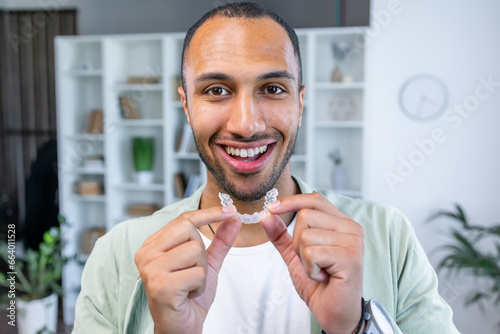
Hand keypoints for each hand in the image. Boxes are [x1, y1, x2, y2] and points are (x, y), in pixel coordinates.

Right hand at [134, 206, 240, 333]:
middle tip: (193, 272)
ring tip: (190, 284)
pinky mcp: (160, 285)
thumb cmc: (189, 297)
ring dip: (202, 271)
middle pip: (189, 230)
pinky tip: (188, 294)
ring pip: (195, 251)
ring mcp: (151, 269)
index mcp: (154, 245)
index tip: (230, 210)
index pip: (183, 219)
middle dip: (201, 252)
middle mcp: (147, 253)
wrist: (181, 328)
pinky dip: (200, 285)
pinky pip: (196, 273)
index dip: (209, 213)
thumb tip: (233, 219)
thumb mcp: (207, 264)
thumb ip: (219, 240)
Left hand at [260, 193, 363, 333]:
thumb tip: (266, 214)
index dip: (291, 201)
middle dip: (297, 242)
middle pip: (305, 216)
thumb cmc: (319, 284)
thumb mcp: (295, 254)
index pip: (314, 199)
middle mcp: (352, 228)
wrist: (334, 313)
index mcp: (342, 223)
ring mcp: (353, 241)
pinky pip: (312, 253)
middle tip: (312, 262)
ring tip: (319, 270)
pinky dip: (310, 269)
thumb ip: (281, 234)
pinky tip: (323, 277)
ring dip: (304, 258)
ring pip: (306, 235)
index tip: (271, 208)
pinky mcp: (351, 257)